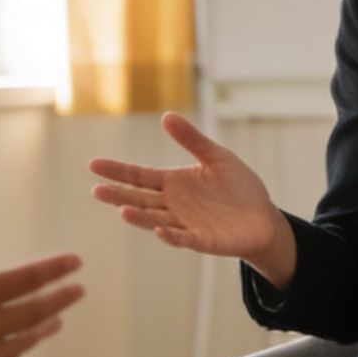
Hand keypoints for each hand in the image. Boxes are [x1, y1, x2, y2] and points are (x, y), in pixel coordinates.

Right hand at [0, 203, 83, 356]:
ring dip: (42, 329)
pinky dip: (16, 351)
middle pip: (31, 312)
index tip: (76, 262)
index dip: (52, 270)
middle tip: (79, 291)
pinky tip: (16, 351)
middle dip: (58, 300)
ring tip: (57, 323)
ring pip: (20, 341)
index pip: (24, 280)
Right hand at [89, 112, 294, 287]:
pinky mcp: (203, 240)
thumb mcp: (216, 157)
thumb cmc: (238, 187)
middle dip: (119, 195)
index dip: (118, 171)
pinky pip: (185, 238)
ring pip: (156, 220)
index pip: (139, 176)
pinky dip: (172, 235)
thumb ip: (192, 140)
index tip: (94, 165)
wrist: (263, 218)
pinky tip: (160, 230)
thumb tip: (166, 116)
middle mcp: (173, 205)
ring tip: (123, 209)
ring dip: (140, 217)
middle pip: (140, 199)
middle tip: (96, 190)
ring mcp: (186, 224)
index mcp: (174, 183)